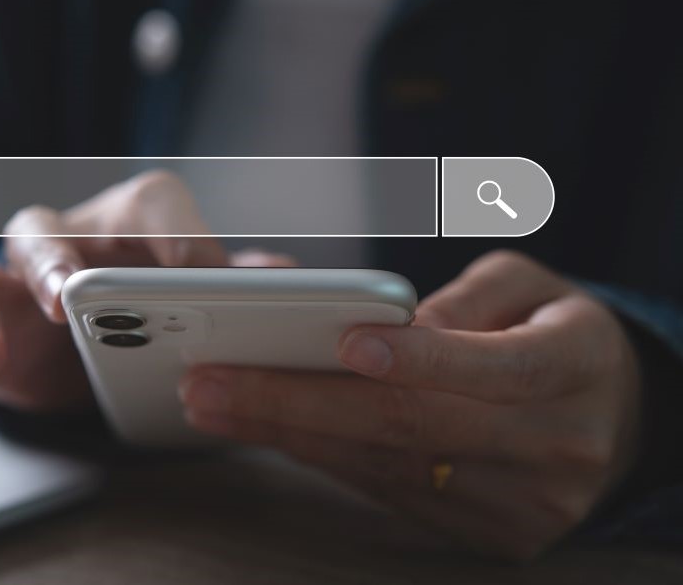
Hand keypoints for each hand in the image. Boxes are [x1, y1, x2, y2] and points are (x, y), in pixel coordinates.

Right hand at [0, 169, 294, 432]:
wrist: (98, 344)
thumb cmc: (149, 308)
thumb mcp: (194, 297)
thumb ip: (231, 284)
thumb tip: (286, 278)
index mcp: (122, 225)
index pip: (147, 204)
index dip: (174, 233)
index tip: (198, 275)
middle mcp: (57, 246)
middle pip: (40, 230)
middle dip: (53, 260)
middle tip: (68, 295)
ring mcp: (8, 293)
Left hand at [179, 251, 642, 559]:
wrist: (610, 420)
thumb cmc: (557, 333)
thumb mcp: (534, 288)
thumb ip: (470, 297)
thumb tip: (394, 322)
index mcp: (576, 368)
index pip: (493, 368)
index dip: (418, 356)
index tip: (341, 341)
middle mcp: (554, 447)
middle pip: (415, 427)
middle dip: (301, 403)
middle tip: (211, 380)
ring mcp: (523, 503)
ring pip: (388, 465)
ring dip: (291, 434)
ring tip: (214, 402)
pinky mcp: (490, 533)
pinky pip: (389, 492)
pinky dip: (322, 458)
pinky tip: (266, 429)